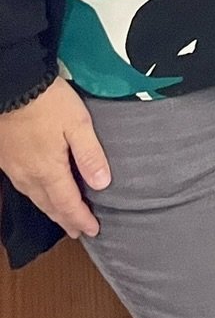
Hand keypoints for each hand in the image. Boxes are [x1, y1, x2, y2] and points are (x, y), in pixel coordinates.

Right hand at [0, 78, 110, 237]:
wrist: (13, 86)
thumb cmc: (47, 103)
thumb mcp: (78, 124)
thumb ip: (90, 155)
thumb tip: (102, 184)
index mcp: (48, 170)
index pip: (67, 203)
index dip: (80, 219)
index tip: (93, 230)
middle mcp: (28, 175)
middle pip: (49, 205)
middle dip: (65, 220)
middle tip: (78, 232)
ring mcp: (14, 168)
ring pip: (34, 198)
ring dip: (50, 210)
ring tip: (62, 217)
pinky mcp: (6, 158)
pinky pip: (23, 187)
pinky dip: (37, 196)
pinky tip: (40, 193)